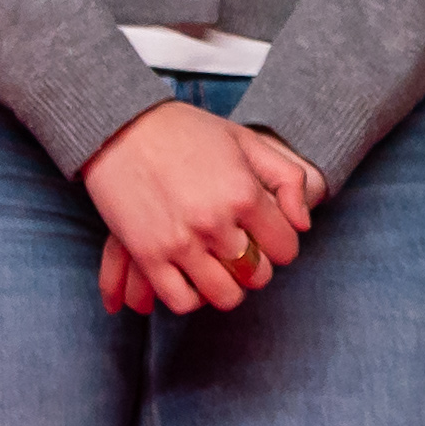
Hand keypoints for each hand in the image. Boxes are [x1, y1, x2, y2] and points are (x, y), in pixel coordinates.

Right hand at [84, 107, 317, 316]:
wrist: (121, 125)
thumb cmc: (187, 131)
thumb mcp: (247, 141)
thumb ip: (288, 178)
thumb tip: (303, 226)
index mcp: (244, 193)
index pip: (285, 248)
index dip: (280, 245)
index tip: (267, 238)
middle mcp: (215, 222)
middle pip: (256, 275)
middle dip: (255, 267)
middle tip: (242, 253)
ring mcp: (180, 241)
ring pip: (223, 295)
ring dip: (226, 287)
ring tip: (219, 269)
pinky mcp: (147, 254)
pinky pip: (180, 300)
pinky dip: (191, 297)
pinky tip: (191, 279)